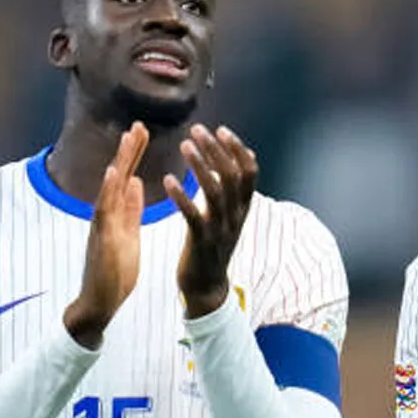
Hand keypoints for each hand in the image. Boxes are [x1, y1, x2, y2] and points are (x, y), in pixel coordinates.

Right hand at [64, 122, 148, 347]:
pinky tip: (115, 172)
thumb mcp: (129, 234)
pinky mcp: (102, 238)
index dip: (133, 155)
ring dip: (119, 162)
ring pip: (111, 187)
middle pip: (118, 176)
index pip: (126, 178)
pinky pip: (105, 210)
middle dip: (129, 150)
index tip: (142, 132)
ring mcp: (102, 224)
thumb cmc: (114, 271)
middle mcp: (107, 214)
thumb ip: (131, 209)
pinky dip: (109, 190)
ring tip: (129, 138)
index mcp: (117, 213)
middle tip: (139, 125)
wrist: (99, 302)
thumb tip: (137, 183)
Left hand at [165, 124, 257, 317]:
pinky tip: (168, 180)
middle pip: (232, 176)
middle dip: (215, 150)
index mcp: (243, 208)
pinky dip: (181, 196)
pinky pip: (193, 216)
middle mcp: (235, 216)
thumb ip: (234, 189)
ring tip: (185, 146)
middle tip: (197, 130)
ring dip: (200, 166)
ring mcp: (220, 229)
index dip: (238, 149)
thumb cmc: (214, 246)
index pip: (250, 172)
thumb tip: (242, 157)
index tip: (221, 130)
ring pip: (215, 192)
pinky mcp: (200, 242)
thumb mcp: (230, 216)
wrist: (207, 287)